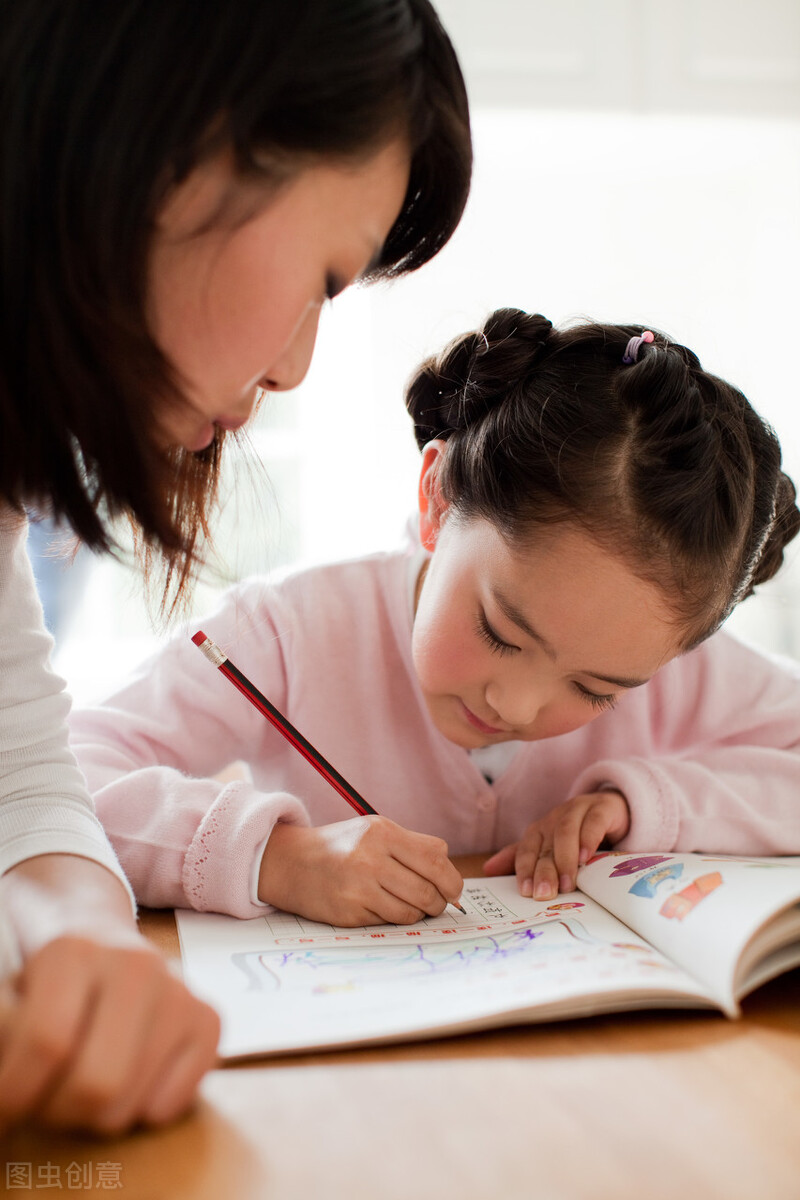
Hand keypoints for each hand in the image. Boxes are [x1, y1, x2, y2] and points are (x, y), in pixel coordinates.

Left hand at [0, 855, 219, 1134]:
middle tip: (44, 1105)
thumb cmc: (50, 982)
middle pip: (94, 1084)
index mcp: (75, 951)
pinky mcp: (208, 1019)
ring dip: (92, 1118)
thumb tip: (5, 1090)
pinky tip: (125, 1081)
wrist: (103, 941)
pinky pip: (170, 1105)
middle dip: (56, 1113)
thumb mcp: (13, 994)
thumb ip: (5, 1028)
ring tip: (80, 1090)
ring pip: (128, 1104)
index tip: (4, 1108)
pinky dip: (139, 1112)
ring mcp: (179, 991)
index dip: (15, 1092)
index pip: (46, 1043)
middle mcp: (136, 965)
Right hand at [259, 816, 463, 925]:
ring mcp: (359, 887)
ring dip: (418, 914)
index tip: (453, 890)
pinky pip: (389, 922)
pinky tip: (381, 906)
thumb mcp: (375, 831)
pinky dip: (393, 919)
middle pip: (428, 890)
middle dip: (439, 903)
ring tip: (409, 905)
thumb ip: (414, 848)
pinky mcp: (350, 912)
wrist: (292, 863)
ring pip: (411, 912)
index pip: (436, 859)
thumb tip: (453, 883)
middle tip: (436, 904)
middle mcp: (370, 858)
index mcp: (382, 832)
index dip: (452, 880)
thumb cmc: (343, 847)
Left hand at [483, 790, 629, 898]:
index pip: (526, 849)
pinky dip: (588, 839)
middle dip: (543, 871)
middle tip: (544, 895)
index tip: (526, 893)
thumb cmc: (578, 833)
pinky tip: (586, 857)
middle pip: (545, 845)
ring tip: (568, 884)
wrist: (612, 807)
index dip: (524, 870)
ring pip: (565, 832)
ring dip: (564, 858)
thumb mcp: (552, 847)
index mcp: (540, 829)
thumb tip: (487, 869)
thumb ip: (522, 858)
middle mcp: (554, 818)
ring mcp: (577, 810)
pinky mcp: (601, 808)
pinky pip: (592, 821)